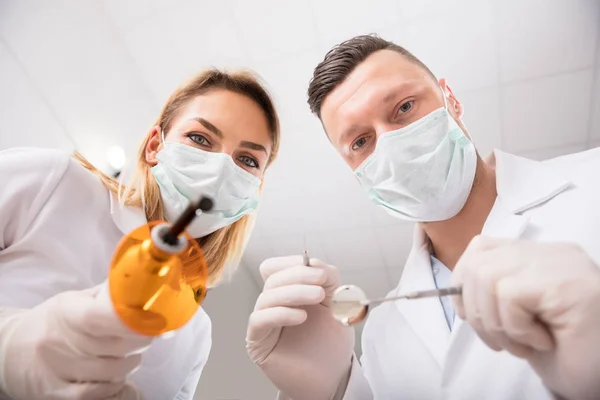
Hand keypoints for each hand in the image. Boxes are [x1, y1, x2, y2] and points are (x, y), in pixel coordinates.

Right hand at [0, 283, 151, 399]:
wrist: (8, 350)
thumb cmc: (51, 323)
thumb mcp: (73, 301)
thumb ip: (106, 295)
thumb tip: (142, 286)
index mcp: (67, 314)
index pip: (101, 316)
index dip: (132, 319)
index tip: (151, 318)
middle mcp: (60, 342)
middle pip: (116, 345)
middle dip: (141, 340)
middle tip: (147, 334)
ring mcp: (58, 370)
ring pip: (112, 371)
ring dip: (131, 363)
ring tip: (132, 355)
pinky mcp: (55, 393)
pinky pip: (96, 393)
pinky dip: (115, 386)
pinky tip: (118, 377)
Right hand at [246, 256, 353, 399]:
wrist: (332, 377)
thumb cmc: (331, 344)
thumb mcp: (336, 303)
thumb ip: (328, 280)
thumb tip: (314, 262)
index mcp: (287, 291)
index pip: (275, 267)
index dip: (293, 263)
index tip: (318, 268)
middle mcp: (272, 304)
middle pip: (272, 278)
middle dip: (299, 275)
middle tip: (322, 281)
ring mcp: (264, 322)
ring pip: (267, 296)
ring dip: (295, 291)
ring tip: (319, 297)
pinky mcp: (258, 342)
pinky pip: (260, 319)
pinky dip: (281, 313)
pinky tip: (301, 317)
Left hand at [452, 236, 599, 399]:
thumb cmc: (565, 353)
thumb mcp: (517, 318)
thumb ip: (491, 294)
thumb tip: (456, 290)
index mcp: (538, 257)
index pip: (482, 248)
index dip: (463, 282)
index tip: (470, 315)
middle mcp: (550, 253)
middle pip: (478, 260)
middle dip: (475, 308)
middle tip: (502, 339)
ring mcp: (561, 263)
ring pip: (488, 275)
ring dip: (496, 322)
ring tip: (524, 342)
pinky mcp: (567, 282)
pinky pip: (509, 293)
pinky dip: (515, 326)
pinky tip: (542, 341)